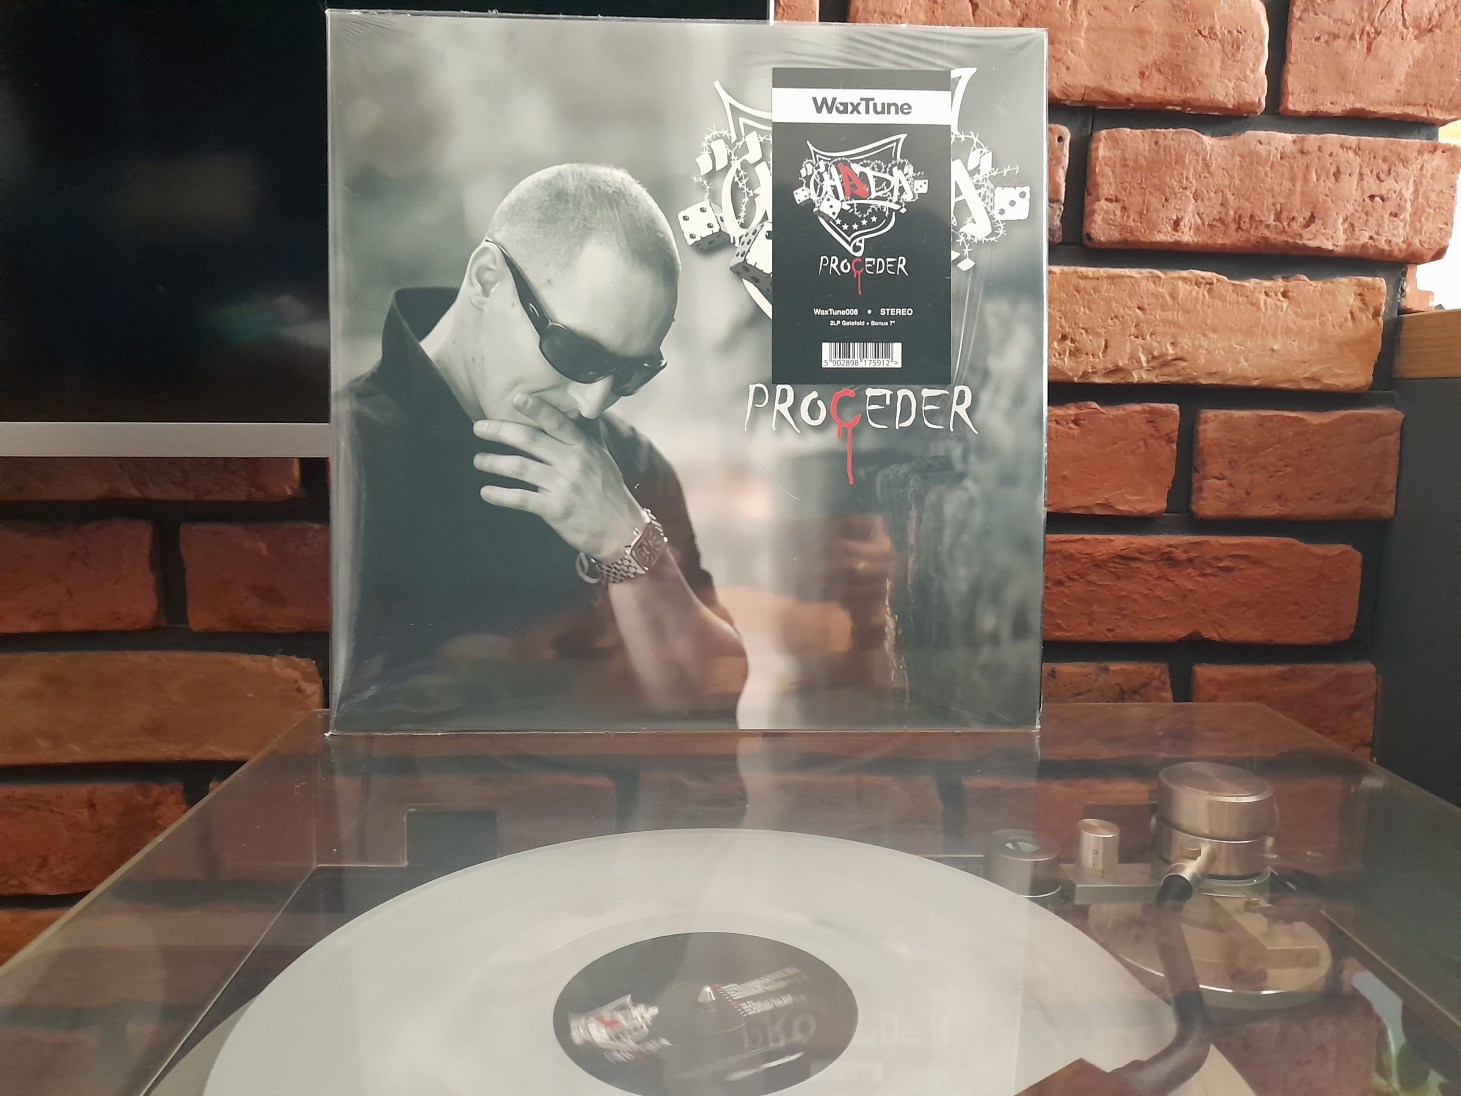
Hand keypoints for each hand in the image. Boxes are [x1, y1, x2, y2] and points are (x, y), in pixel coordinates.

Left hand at [472, 393, 644, 559]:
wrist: (623, 531)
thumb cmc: (609, 493)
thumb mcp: (603, 459)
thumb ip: (585, 438)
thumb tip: (576, 413)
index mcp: (584, 448)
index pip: (558, 422)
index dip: (537, 409)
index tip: (516, 398)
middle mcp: (573, 462)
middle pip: (530, 440)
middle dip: (500, 431)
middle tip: (478, 427)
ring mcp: (563, 486)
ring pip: (520, 467)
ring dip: (494, 462)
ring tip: (479, 460)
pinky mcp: (555, 510)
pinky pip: (521, 498)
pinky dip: (500, 495)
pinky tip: (486, 492)